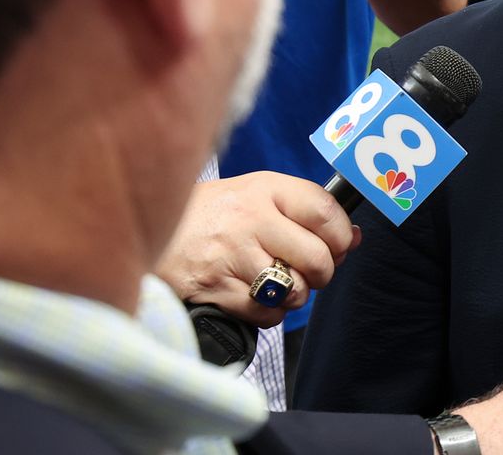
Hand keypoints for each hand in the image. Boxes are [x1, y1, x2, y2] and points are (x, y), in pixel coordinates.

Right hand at [154, 172, 358, 327]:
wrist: (148, 225)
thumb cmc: (211, 214)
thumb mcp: (255, 195)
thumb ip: (303, 212)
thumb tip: (354, 238)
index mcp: (265, 188)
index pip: (325, 211)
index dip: (342, 236)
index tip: (340, 246)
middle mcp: (250, 218)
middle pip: (317, 258)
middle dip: (321, 274)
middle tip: (308, 272)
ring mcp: (232, 255)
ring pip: (294, 291)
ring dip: (292, 296)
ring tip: (275, 284)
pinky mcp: (215, 288)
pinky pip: (267, 314)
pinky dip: (268, 313)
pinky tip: (253, 297)